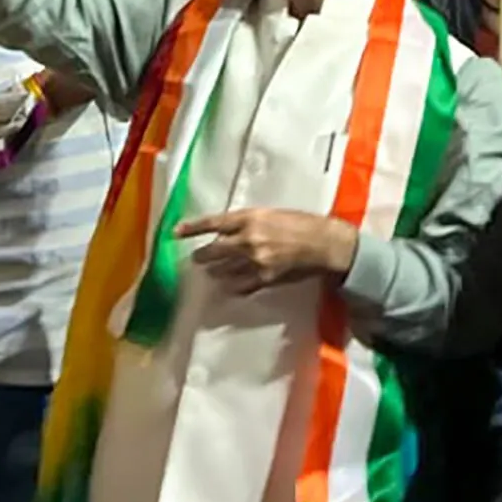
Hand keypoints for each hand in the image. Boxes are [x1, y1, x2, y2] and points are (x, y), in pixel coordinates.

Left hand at [177, 208, 355, 293]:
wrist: (325, 243)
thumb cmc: (302, 223)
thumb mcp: (273, 214)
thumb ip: (250, 222)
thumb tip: (231, 230)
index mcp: (250, 218)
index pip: (214, 223)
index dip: (193, 227)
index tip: (176, 232)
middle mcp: (248, 239)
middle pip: (215, 250)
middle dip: (203, 256)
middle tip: (196, 259)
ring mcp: (255, 261)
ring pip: (225, 270)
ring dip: (215, 272)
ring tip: (210, 273)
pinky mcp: (265, 278)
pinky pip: (241, 286)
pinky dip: (233, 286)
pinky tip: (228, 287)